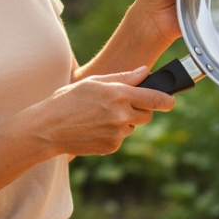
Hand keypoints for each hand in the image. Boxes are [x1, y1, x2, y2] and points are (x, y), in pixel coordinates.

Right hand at [26, 67, 175, 156]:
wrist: (47, 129)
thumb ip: (123, 77)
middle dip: (142, 109)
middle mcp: (121, 115)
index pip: (155, 98)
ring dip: (125, 121)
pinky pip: (121, 138)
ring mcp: (117, 133)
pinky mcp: (111, 147)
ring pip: (133, 126)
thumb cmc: (67, 100)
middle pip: (147, 114)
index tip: (171, 100)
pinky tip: (95, 127)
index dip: (167, 99)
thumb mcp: (93, 82)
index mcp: (119, 95)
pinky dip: (114, 132)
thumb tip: (145, 72)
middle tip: (123, 104)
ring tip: (101, 115)